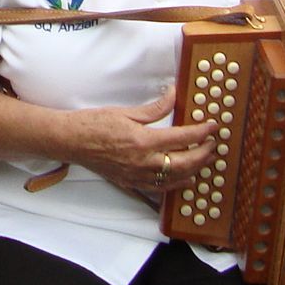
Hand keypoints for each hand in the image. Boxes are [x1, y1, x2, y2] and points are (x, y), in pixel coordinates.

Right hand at [62, 86, 217, 197]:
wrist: (71, 141)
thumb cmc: (94, 124)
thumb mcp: (126, 112)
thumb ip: (154, 108)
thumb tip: (173, 96)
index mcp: (144, 141)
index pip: (182, 138)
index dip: (201, 132)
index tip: (213, 127)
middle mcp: (144, 162)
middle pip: (185, 162)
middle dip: (204, 154)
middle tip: (213, 144)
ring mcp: (138, 176)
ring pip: (176, 179)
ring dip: (194, 170)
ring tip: (204, 161)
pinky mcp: (131, 183)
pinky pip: (160, 189)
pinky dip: (176, 185)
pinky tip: (184, 180)